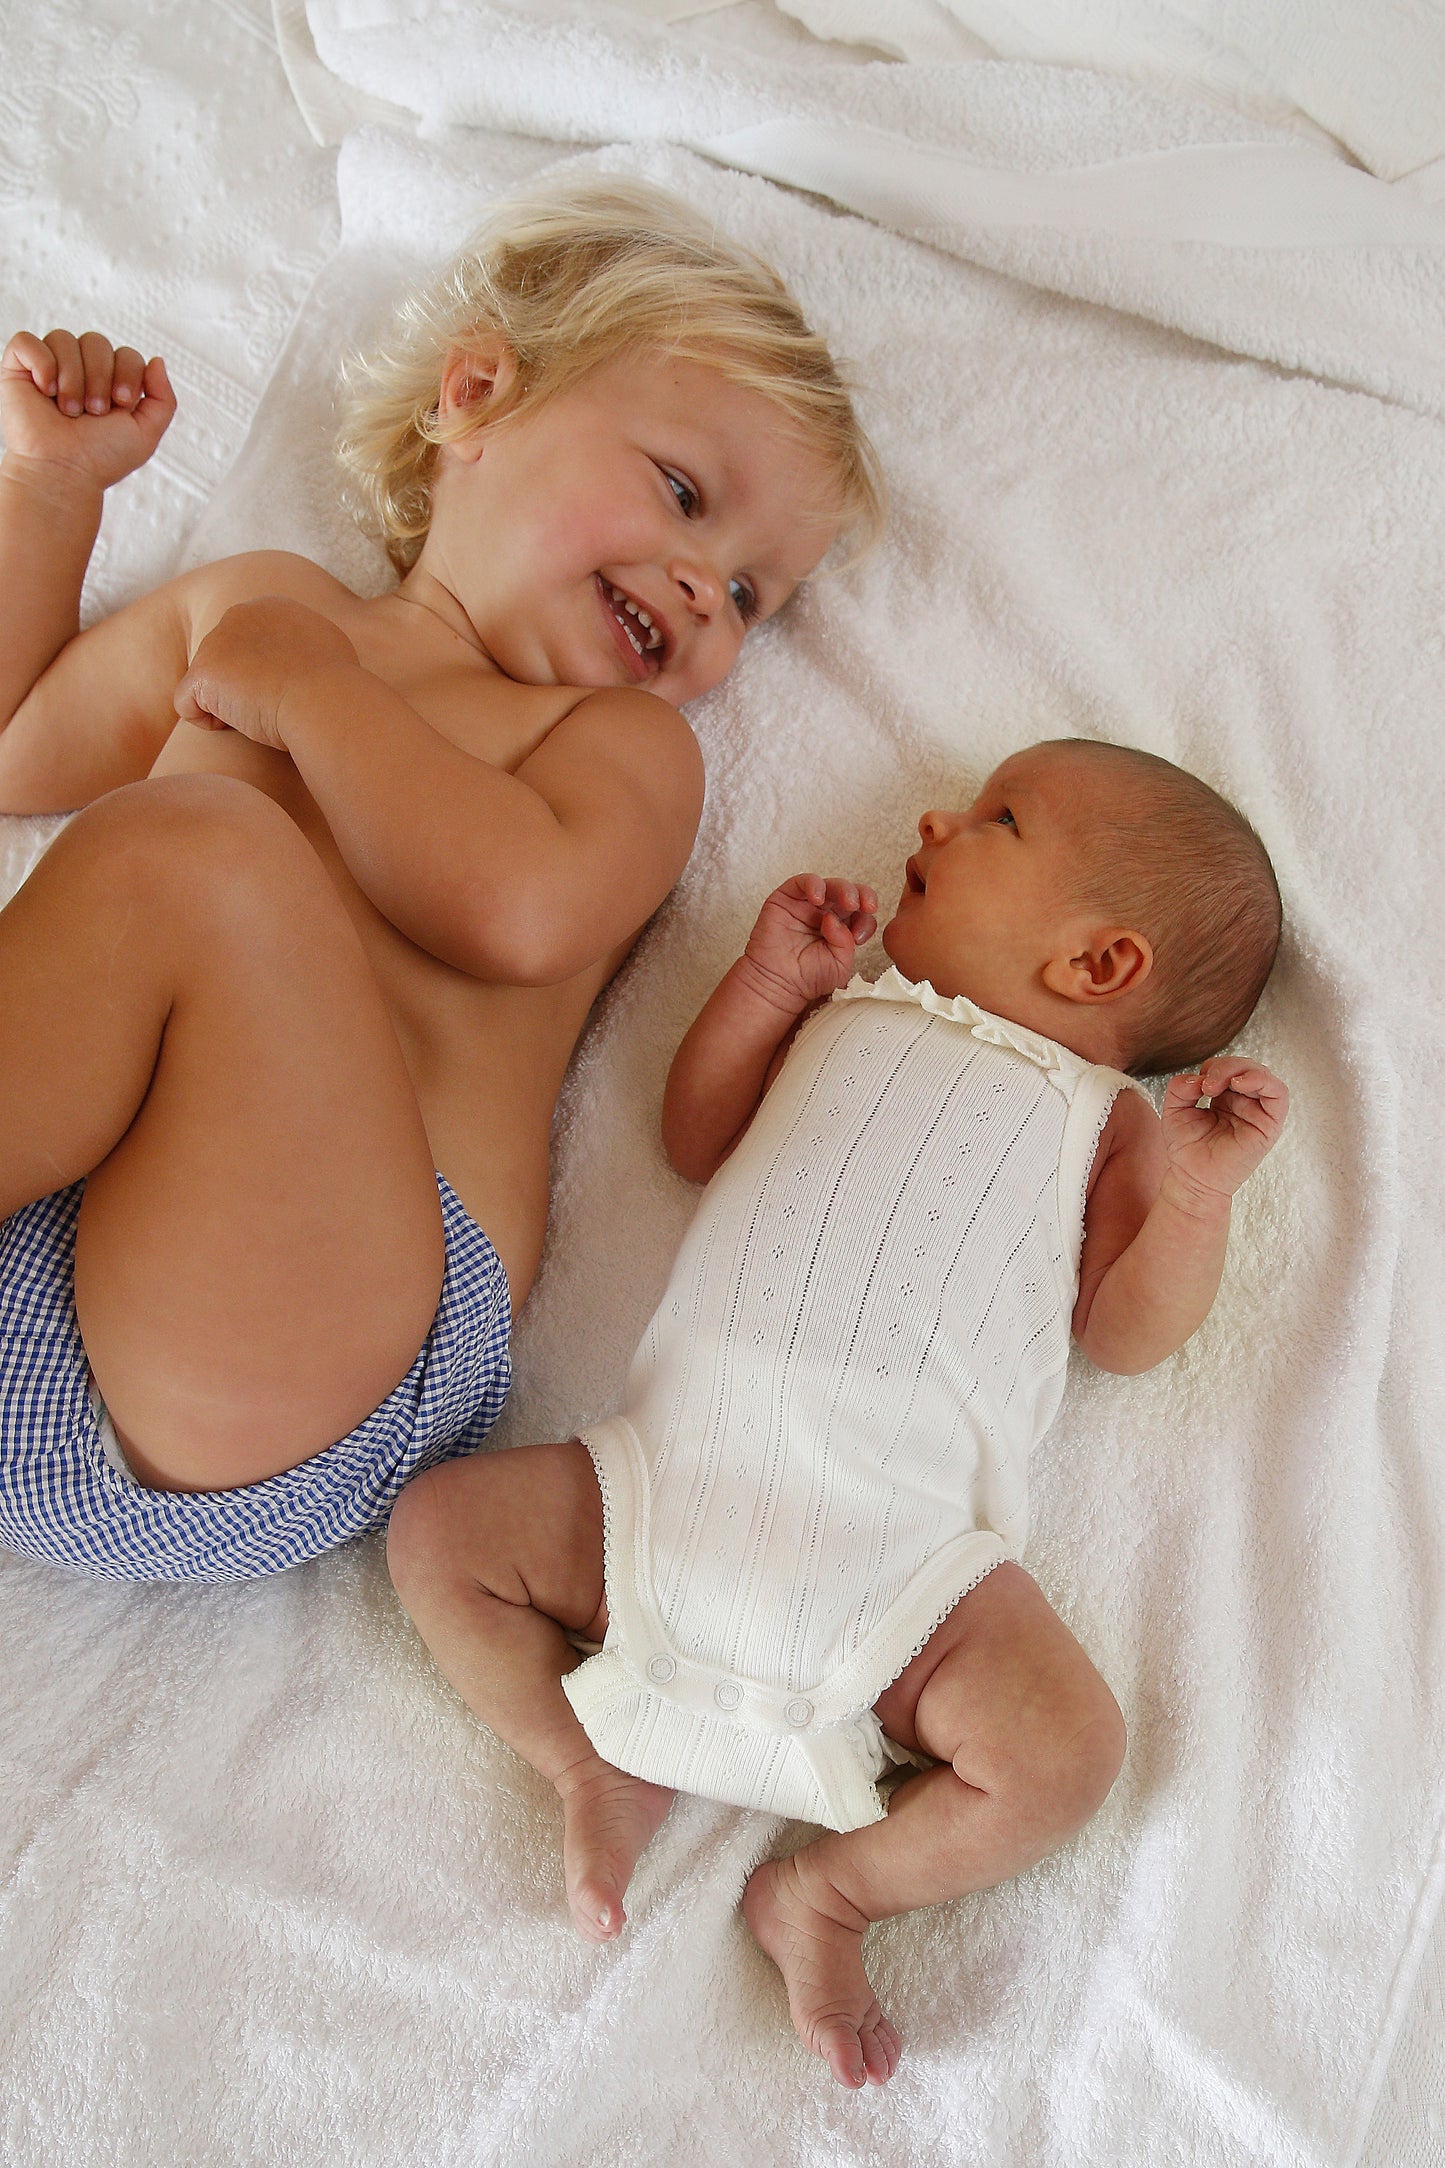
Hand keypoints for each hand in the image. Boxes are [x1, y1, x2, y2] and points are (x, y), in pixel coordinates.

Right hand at [0, 330, 174, 488]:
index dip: (127, 374)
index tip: (120, 405)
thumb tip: (157, 359)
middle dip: (100, 377)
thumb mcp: (146, 433)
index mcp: (110, 381)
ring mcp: (49, 367)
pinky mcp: (19, 369)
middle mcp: (80, 370)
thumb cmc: (100, 458)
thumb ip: (163, 399)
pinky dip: (41, 362)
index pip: (126, 353)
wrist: (64, 472)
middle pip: (96, 341)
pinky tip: (46, 390)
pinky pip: (28, 341)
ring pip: (63, 338)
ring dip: (72, 376)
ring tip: (69, 410)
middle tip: (93, 412)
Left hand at [173, 598, 359, 751]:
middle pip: (226, 663)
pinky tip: (241, 726)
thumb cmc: (337, 686)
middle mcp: (239, 614)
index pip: (250, 645)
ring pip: (209, 686)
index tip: (289, 693)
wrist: (325, 700)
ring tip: (262, 716)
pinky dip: (209, 724)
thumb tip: (302, 655)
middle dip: (242, 689)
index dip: (265, 676)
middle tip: (274, 707)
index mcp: (271, 607)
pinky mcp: (202, 672)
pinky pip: (188, 706)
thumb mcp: (329, 649)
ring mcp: (216, 642)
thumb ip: (305, 644)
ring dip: (229, 707)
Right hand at [741, 873, 877, 1010]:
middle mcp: (824, 913)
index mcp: (841, 928)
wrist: (777, 984)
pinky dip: (814, 885)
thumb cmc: (807, 978)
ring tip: (848, 903)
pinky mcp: (786, 899)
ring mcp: (805, 905)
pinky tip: (818, 899)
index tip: (860, 936)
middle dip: (861, 896)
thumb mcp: (840, 964)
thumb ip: (846, 942)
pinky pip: (803, 882)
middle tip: (863, 906)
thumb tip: (835, 920)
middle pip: (848, 894)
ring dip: (843, 889)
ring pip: (828, 885)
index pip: (860, 914)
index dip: (866, 919)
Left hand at [1160, 1057, 1288, 1204]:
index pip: (1229, 1067)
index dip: (1214, 1067)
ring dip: (1242, 1070)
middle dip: (1226, 1066)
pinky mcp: (1269, 1125)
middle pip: (1247, 1067)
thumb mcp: (1174, 1110)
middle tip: (1207, 1083)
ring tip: (1218, 1084)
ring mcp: (1258, 1113)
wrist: (1193, 1179)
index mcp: (1226, 1097)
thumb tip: (1197, 1077)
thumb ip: (1180, 1088)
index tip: (1197, 1083)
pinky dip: (1263, 1081)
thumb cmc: (1187, 1148)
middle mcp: (1245, 1102)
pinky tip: (1240, 1083)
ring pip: (1264, 1076)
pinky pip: (1279, 1095)